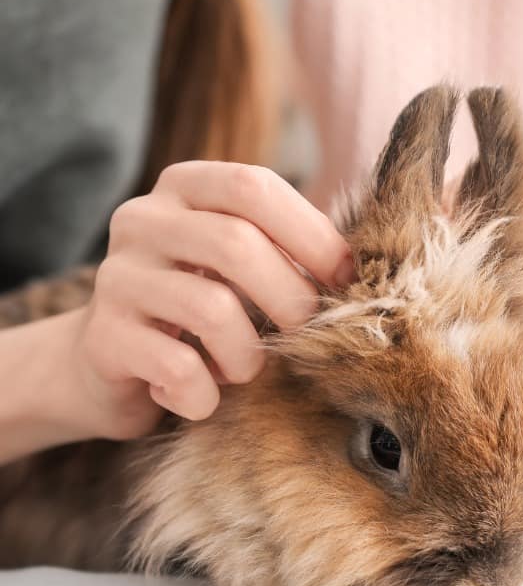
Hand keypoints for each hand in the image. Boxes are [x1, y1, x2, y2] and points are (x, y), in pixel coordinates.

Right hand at [72, 161, 353, 438]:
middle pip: (236, 244)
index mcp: (185, 189)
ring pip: (211, 309)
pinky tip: (202, 397)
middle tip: (305, 336)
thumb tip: (358, 269)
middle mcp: (142, 220)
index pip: (254, 188)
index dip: (311, 235)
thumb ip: (284, 251)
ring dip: (248, 356)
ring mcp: (116, 276)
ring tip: (243, 371)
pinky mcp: (102, 336)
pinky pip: (179, 368)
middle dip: (290, 299)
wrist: (111, 361)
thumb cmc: (198, 310)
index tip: (345, 279)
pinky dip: (206, 394)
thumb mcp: (239, 267)